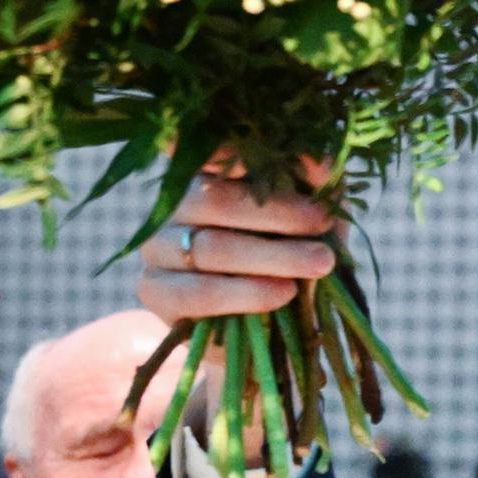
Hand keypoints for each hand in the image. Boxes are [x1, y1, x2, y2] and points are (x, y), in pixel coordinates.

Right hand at [136, 163, 338, 328]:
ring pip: (211, 247)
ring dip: (273, 256)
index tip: (277, 151)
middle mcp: (174, 204)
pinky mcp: (154, 291)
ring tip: (320, 263)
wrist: (270, 330)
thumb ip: (318, 189)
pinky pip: (199, 292)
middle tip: (324, 223)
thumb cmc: (295, 260)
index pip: (210, 149)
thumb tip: (323, 164)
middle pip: (216, 200)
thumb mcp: (317, 221)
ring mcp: (158, 247)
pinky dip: (247, 293)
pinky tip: (283, 293)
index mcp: (207, 174)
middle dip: (278, 213)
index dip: (235, 147)